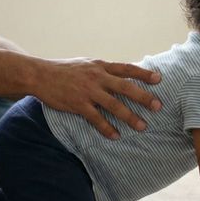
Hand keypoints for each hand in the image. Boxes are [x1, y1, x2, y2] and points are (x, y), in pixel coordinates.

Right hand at [35, 58, 161, 138]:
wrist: (40, 75)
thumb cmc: (64, 70)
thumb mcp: (86, 64)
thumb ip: (103, 70)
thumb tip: (122, 75)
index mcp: (100, 66)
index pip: (127, 68)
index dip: (144, 73)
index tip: (159, 79)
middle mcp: (97, 77)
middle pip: (125, 87)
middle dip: (143, 97)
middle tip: (157, 106)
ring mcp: (88, 91)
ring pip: (114, 105)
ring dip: (130, 117)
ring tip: (142, 126)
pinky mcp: (78, 104)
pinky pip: (96, 119)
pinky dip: (107, 128)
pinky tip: (116, 136)